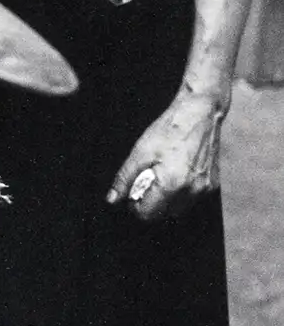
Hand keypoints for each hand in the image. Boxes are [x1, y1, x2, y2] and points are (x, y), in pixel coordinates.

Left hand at [106, 91, 225, 221]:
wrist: (200, 112)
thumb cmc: (171, 129)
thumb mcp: (140, 151)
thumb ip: (125, 178)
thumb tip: (113, 199)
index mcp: (172, 184)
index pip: (147, 213)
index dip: (135, 205)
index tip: (133, 191)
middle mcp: (192, 191)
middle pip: (163, 214)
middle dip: (151, 202)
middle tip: (146, 180)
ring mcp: (204, 188)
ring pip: (177, 209)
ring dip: (166, 200)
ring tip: (161, 175)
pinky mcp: (212, 184)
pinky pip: (191, 198)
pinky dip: (180, 192)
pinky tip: (176, 173)